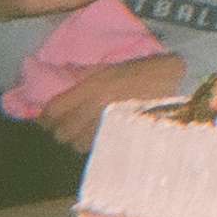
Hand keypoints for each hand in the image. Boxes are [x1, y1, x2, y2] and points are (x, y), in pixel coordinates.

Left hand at [38, 53, 184, 151]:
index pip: (54, 110)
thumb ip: (82, 78)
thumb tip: (59, 87)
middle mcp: (97, 106)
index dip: (45, 118)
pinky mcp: (120, 135)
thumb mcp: (108, 68)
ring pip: (77, 144)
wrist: (172, 79)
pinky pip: (95, 148)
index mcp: (92, 87)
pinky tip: (96, 137)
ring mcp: (109, 123)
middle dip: (60, 130)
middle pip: (62, 131)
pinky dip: (91, 145)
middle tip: (63, 127)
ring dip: (75, 140)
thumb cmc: (139, 71)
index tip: (45, 120)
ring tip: (81, 133)